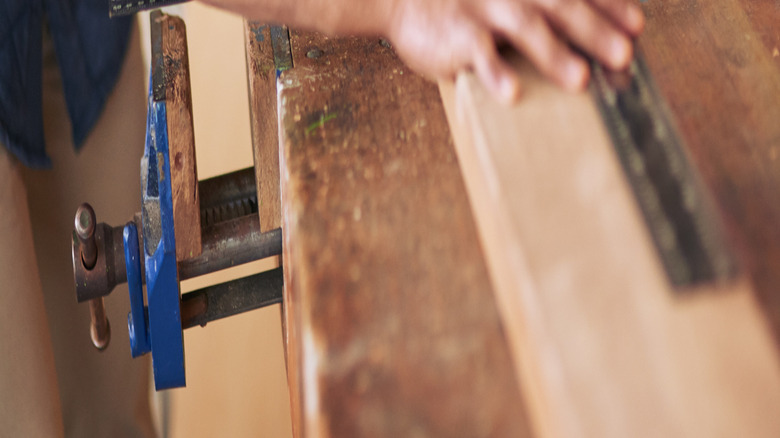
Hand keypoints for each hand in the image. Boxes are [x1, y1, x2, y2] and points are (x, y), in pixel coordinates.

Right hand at [387, 0, 644, 102]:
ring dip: (554, 54)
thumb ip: (536, 6)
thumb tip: (580, 28)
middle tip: (624, 55)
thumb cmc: (459, 1)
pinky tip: (511, 94)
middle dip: (595, 30)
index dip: (609, 5)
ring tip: (580, 80)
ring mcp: (482, 9)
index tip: (638, 25)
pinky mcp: (456, 33)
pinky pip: (478, 54)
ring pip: (525, 28)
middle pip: (560, 7)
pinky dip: (495, 73)